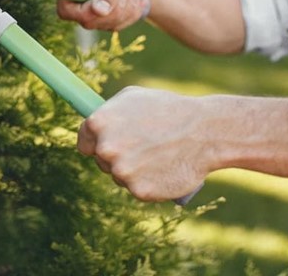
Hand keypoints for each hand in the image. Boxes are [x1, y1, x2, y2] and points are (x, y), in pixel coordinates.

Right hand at [57, 0, 151, 30]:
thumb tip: (99, 11)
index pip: (65, 8)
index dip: (84, 12)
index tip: (104, 5)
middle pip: (88, 21)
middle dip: (114, 10)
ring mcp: (88, 11)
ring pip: (105, 25)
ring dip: (126, 11)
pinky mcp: (102, 19)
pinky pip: (117, 26)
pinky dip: (131, 14)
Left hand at [77, 86, 211, 200]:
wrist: (204, 132)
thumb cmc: (168, 109)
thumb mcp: (133, 97)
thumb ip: (108, 111)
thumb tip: (93, 123)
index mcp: (98, 123)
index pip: (84, 142)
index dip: (95, 143)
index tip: (108, 144)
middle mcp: (106, 148)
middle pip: (101, 161)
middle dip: (116, 156)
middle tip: (141, 148)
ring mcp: (121, 171)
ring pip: (119, 176)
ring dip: (132, 171)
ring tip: (156, 155)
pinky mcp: (139, 191)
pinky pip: (137, 189)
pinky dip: (148, 183)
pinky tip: (162, 170)